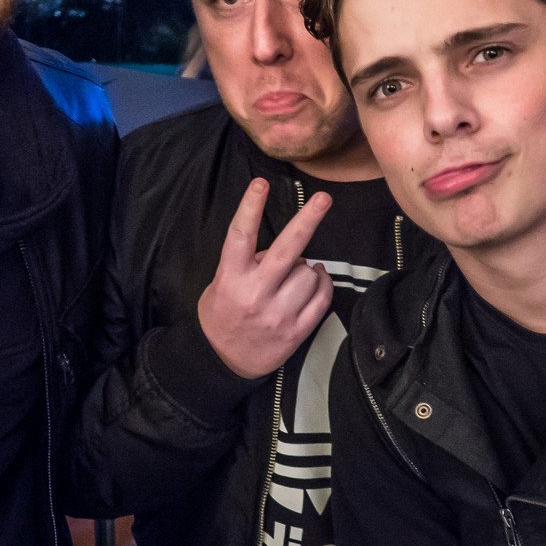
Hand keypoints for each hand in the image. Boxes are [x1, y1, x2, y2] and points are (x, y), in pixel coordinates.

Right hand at [196, 178, 333, 379]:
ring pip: (308, 273)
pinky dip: (322, 284)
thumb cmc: (222, 314)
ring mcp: (277, 314)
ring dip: (306, 269)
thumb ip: (247, 263)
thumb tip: (282, 248)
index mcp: (230, 277)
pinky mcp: (296, 331)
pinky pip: (322, 297)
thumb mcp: (221, 284)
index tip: (261, 183)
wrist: (222, 362)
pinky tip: (314, 282)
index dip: (250, 207)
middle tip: (324, 199)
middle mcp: (254, 294)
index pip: (240, 236)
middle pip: (287, 250)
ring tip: (292, 277)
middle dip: (308, 220)